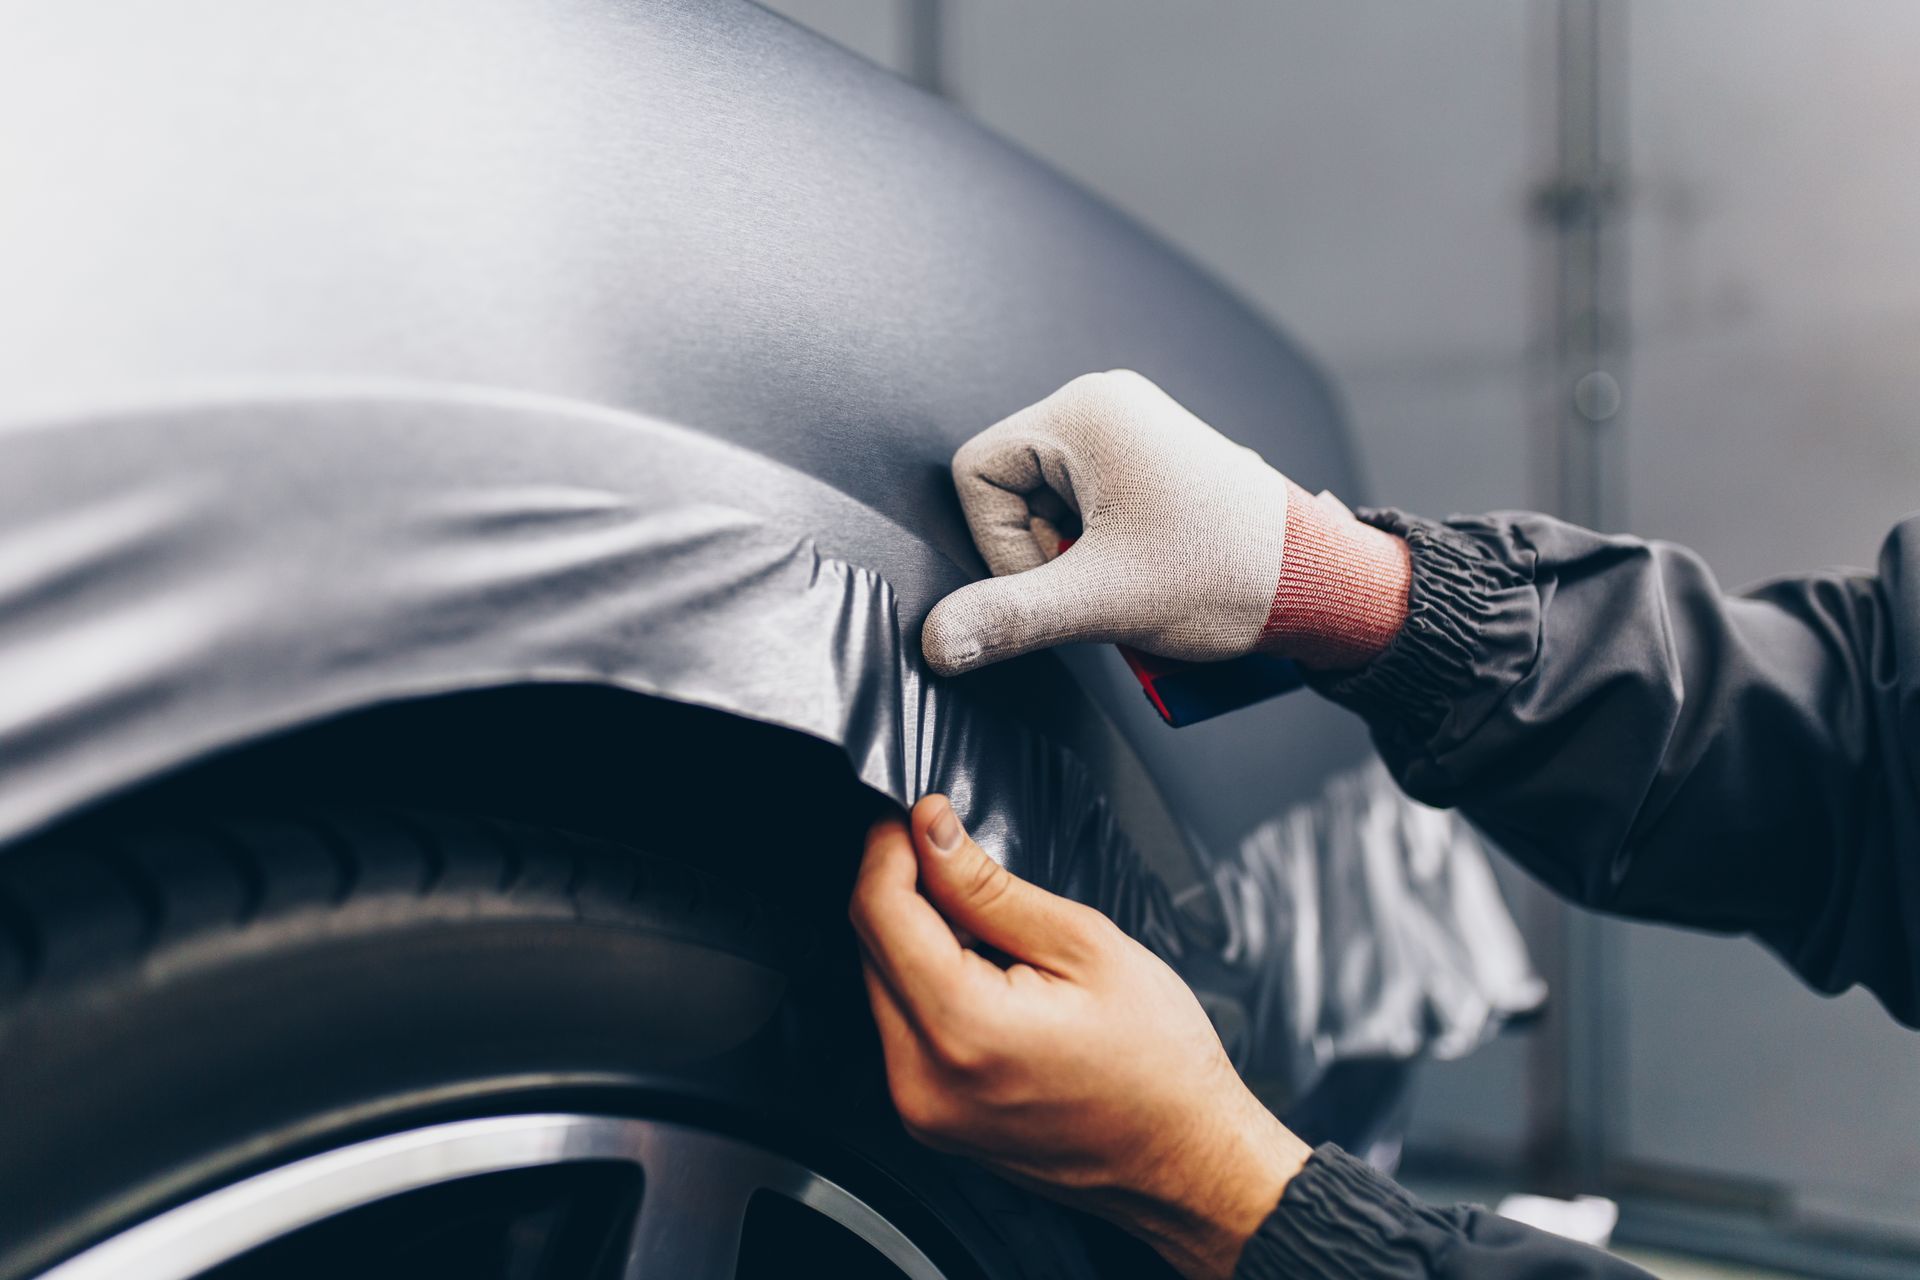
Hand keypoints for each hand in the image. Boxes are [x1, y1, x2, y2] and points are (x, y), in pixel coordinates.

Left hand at [849, 795, 1311, 1279]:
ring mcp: (921, 1107)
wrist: (1184, 1158)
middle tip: (961, 862)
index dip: (891, 847)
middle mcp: (923, 1079)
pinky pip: (900, 1027)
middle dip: (904, 889)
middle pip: (869, 946)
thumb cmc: (1159, 1065)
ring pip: (880, 983)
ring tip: (993, 935)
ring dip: (916, 938)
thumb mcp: (1086, 945)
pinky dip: (928, 986)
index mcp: (964, 1029)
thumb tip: (931, 833)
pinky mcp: (927, 1117)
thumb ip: (989, 887)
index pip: (879, 911)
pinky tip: (986, 981)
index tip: (917, 818)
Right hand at [921, 370, 1409, 675]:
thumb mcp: (1104, 601)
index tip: (1061, 578)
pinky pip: (1087, 506)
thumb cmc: (1228, 574)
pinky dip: (1101, 549)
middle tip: (1101, 582)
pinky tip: (1143, 572)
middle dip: (1043, 551)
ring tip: (1129, 579)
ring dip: (1074, 556)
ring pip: (1047, 504)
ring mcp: (1130, 430)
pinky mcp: (1149, 461)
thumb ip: (1012, 618)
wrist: (1320, 581)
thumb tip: (937, 642)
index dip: (1000, 542)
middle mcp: (1105, 405)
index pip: (976, 473)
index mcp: (1085, 411)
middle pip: (1009, 488)